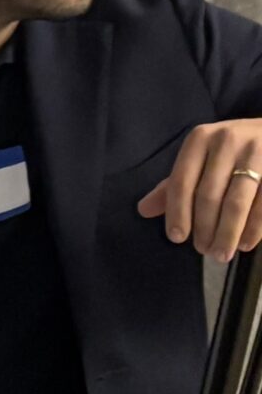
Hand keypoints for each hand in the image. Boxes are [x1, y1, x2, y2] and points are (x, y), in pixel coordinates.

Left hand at [136, 118, 261, 261]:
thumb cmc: (231, 150)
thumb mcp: (200, 158)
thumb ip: (174, 184)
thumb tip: (144, 210)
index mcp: (199, 139)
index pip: (181, 181)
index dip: (177, 212)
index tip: (176, 238)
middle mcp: (226, 142)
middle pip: (209, 195)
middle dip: (204, 228)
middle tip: (203, 251)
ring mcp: (257, 152)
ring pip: (237, 202)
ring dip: (227, 233)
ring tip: (221, 253)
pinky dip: (253, 229)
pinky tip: (245, 244)